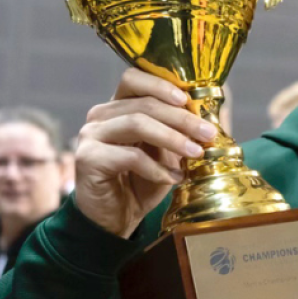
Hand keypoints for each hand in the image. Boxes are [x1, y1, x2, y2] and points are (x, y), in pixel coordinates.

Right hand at [74, 68, 218, 236]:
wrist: (114, 218)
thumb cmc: (139, 183)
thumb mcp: (164, 153)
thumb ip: (177, 133)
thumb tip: (209, 118)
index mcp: (117, 107)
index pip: (134, 79)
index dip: (161, 85)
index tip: (189, 100)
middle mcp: (100, 116)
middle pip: (143, 103)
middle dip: (181, 118)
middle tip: (207, 134)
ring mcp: (90, 135)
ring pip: (137, 123)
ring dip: (172, 139)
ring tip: (196, 154)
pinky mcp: (88, 158)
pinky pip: (130, 156)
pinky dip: (156, 168)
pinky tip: (173, 179)